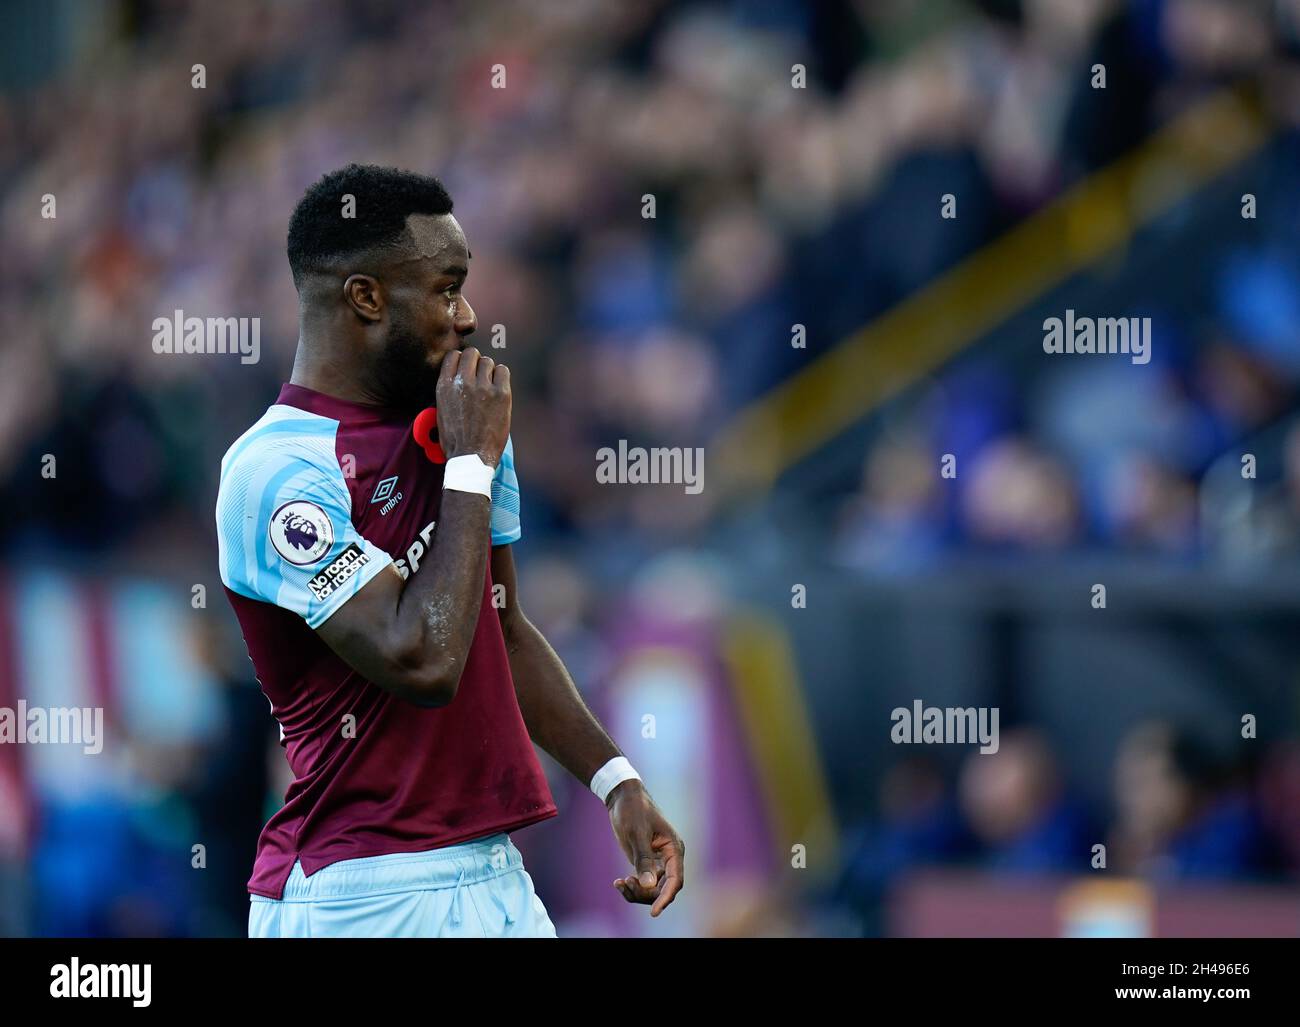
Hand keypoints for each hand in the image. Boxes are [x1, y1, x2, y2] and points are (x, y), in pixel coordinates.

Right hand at [435, 347, 510, 465]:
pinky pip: (503, 371)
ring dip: (489, 371)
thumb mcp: (440, 411)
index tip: (466, 369)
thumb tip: (458, 377)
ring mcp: (483, 387)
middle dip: (476, 362)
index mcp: (444, 386)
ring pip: (488, 361)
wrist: (471, 457)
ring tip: (489, 385)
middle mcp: (463, 382)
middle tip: (479, 375)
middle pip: (472, 353)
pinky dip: (501, 376)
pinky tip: (499, 388)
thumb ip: (449, 390)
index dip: (461, 360)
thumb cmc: (455, 440)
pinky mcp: (501, 394)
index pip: (453, 356)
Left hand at [607, 780, 684, 916]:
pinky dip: (632, 887)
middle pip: (664, 889)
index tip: (653, 912)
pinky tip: (618, 882)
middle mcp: (669, 858)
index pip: (675, 881)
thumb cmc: (633, 809)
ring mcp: (658, 862)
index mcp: (674, 849)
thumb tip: (649, 886)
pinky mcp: (646, 863)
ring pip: (653, 890)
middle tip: (624, 884)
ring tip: (620, 883)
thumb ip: (644, 860)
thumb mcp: (637, 833)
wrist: (623, 796)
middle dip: (645, 894)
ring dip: (637, 892)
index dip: (666, 898)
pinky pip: (643, 884)